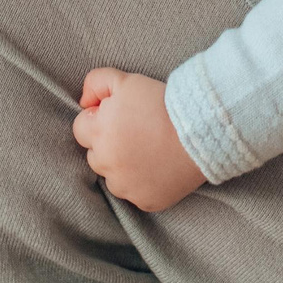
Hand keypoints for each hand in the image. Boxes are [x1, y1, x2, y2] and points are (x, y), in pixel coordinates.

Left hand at [71, 68, 206, 210]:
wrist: (201, 130)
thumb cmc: (163, 103)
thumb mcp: (126, 81)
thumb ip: (95, 83)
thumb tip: (84, 102)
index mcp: (98, 133)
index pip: (81, 129)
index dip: (98, 119)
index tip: (120, 116)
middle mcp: (107, 163)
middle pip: (95, 155)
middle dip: (109, 144)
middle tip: (137, 132)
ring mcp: (125, 186)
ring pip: (113, 177)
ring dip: (123, 166)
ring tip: (149, 150)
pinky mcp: (144, 201)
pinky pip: (135, 193)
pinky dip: (143, 183)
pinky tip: (158, 167)